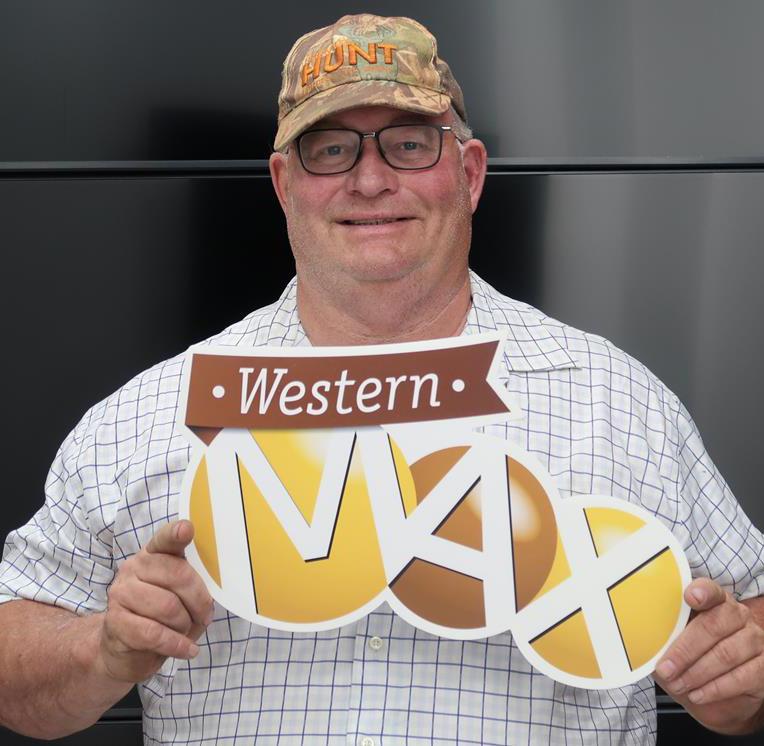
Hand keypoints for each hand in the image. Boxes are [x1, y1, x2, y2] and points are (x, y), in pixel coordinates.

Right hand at [97, 519, 213, 683]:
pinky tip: (187, 650)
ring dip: (185, 624)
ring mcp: (121, 593)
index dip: (176, 533)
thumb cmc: (162, 616)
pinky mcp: (115, 621)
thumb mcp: (181, 595)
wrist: (124, 648)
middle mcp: (134, 567)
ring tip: (186, 631)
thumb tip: (217, 581)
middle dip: (199, 600)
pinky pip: (154, 633)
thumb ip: (194, 582)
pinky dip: (176, 644)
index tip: (187, 529)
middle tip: (205, 616)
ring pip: (167, 606)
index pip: (165, 539)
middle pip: (178, 575)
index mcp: (154, 554)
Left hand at [654, 577, 763, 734]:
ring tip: (677, 684)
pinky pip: (741, 677)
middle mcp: (738, 615)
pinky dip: (715, 688)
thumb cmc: (691, 655)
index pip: (711, 590)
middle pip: (714, 626)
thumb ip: (663, 634)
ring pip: (726, 654)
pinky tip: (697, 694)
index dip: (702, 592)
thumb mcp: (673, 641)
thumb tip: (639, 640)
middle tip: (665, 668)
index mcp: (714, 600)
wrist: (717, 688)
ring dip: (697, 672)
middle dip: (685, 650)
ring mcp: (755, 640)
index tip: (690, 597)